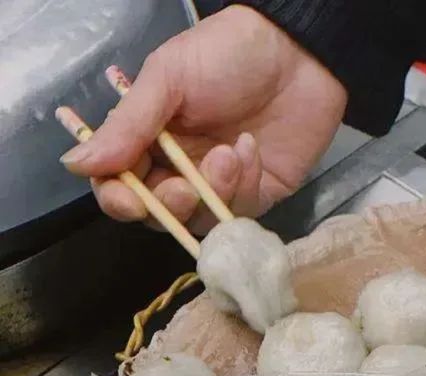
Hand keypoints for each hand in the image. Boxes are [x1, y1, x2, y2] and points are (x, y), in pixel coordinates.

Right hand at [61, 6, 346, 234]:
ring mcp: (219, 185)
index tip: (129, 201)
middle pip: (161, 214)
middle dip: (170, 207)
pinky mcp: (257, 194)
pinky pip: (240, 212)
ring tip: (230, 152)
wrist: (297, 52)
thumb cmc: (227, 54)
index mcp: (148, 138)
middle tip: (185, 189)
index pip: (121, 184)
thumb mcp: (167, 79)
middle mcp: (180, 168)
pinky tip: (249, 147)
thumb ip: (127, 125)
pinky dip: (244, 183)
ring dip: (213, 192)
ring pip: (202, 220)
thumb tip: (75, 164)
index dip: (120, 200)